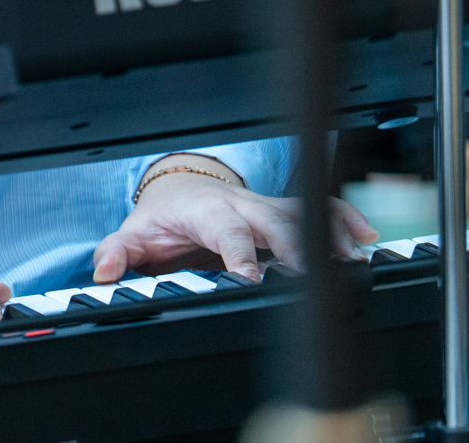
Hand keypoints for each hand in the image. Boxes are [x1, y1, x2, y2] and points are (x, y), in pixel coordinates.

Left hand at [90, 169, 374, 283]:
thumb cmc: (162, 217)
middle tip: (312, 276)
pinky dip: (343, 218)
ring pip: (302, 214)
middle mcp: (240, 204)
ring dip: (328, 234)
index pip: (226, 232)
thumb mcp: (133, 233)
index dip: (240, 255)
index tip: (251, 279)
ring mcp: (264, 206)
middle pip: (274, 222)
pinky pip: (316, 208)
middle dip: (294, 247)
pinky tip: (365, 237)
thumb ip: (117, 253)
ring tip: (353, 259)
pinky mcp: (281, 210)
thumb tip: (104, 271)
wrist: (178, 190)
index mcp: (206, 210)